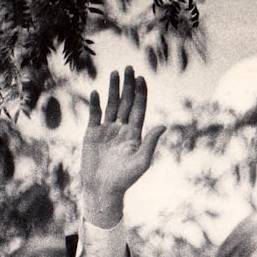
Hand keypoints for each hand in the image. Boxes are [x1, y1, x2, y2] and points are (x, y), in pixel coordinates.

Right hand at [79, 66, 166, 227]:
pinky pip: (95, 115)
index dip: (141, 93)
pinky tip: (97, 92)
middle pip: (126, 102)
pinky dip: (95, 103)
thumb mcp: (141, 161)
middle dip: (128, 85)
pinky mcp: (93, 134)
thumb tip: (163, 125)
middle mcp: (122, 129)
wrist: (103, 189)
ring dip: (113, 89)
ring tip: (115, 73)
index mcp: (135, 134)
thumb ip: (151, 142)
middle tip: (129, 67)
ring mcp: (107, 130)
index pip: (139, 108)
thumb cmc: (125, 179)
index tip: (142, 78)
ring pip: (111, 105)